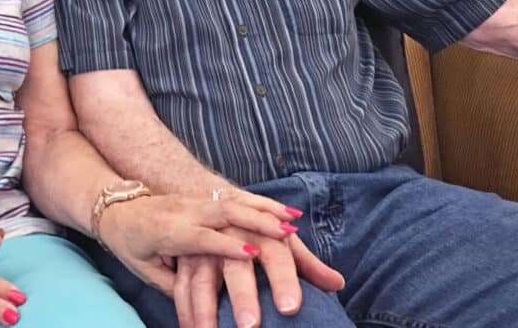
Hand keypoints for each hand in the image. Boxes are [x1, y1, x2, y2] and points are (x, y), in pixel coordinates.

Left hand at [97, 193, 296, 293]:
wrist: (117, 208)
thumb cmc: (130, 244)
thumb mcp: (145, 269)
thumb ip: (176, 285)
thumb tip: (205, 312)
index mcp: (168, 230)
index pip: (200, 237)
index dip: (225, 245)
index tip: (250, 253)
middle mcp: (186, 212)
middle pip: (226, 216)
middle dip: (257, 225)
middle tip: (286, 237)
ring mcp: (198, 202)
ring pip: (236, 203)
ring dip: (266, 213)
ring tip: (293, 226)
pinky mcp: (206, 199)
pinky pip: (240, 199)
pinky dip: (265, 206)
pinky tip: (289, 215)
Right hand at [173, 228, 344, 327]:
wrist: (212, 203)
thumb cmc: (253, 228)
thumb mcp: (278, 241)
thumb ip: (305, 263)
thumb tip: (336, 283)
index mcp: (260, 232)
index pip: (276, 256)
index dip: (284, 280)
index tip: (290, 308)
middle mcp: (231, 237)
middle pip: (238, 267)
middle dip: (243, 295)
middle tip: (251, 325)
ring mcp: (204, 248)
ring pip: (202, 279)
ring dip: (205, 309)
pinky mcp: (184, 260)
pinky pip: (181, 288)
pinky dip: (185, 311)